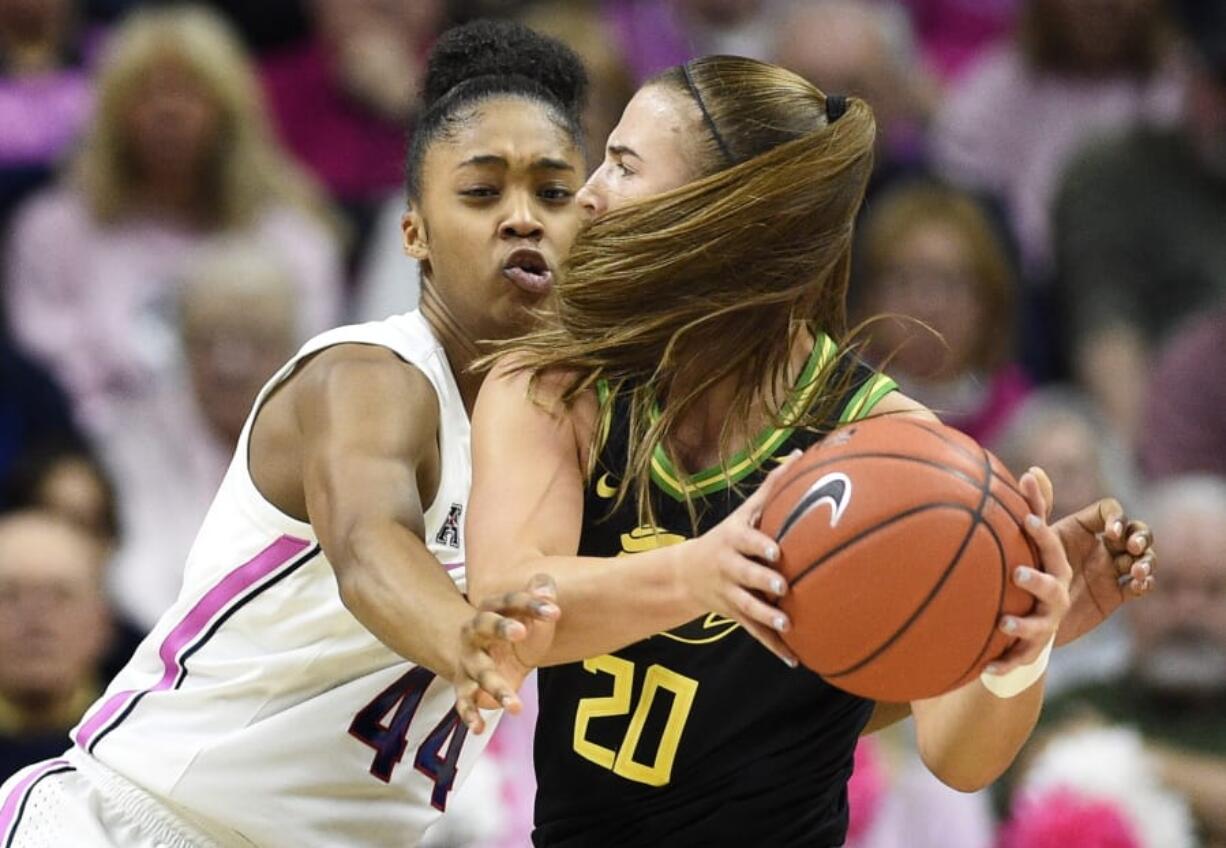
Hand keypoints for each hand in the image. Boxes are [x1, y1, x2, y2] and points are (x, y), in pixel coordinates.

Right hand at [454, 574, 559, 734]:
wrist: (473, 649)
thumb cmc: (512, 630)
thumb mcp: (527, 614)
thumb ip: (539, 598)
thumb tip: (547, 584)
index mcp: (491, 608)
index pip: (510, 601)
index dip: (531, 604)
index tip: (555, 611)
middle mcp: (475, 631)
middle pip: (485, 625)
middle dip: (501, 627)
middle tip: (521, 632)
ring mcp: (468, 660)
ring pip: (479, 671)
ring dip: (495, 687)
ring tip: (515, 705)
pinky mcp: (464, 686)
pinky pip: (463, 701)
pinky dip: (469, 715)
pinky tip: (479, 728)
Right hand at [675, 451, 800, 666]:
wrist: (688, 573)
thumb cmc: (729, 536)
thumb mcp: (745, 512)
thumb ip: (773, 487)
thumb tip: (802, 454)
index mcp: (734, 541)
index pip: (746, 542)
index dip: (759, 546)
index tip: (776, 551)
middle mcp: (729, 568)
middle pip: (745, 575)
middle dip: (762, 581)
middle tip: (783, 586)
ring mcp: (731, 594)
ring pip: (749, 608)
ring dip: (767, 617)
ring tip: (787, 624)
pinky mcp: (735, 616)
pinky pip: (755, 633)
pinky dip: (774, 647)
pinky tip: (795, 659)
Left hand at [984, 470, 1072, 674]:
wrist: (1032, 627)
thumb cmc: (1033, 573)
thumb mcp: (1033, 543)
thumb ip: (1034, 509)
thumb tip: (1031, 471)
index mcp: (1055, 569)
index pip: (1052, 548)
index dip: (1042, 535)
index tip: (1025, 520)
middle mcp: (1056, 597)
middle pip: (1054, 588)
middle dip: (1040, 581)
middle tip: (1018, 572)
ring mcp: (1045, 625)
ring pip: (1039, 627)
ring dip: (1023, 624)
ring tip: (1004, 622)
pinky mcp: (1030, 651)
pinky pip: (1018, 660)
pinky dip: (1003, 666)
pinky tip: (985, 670)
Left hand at [1036, 466, 1154, 646]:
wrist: (1029, 608)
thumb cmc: (1031, 565)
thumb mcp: (1036, 537)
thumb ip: (1036, 506)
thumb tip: (1031, 471)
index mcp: (1084, 527)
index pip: (1111, 511)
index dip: (1116, 517)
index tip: (1111, 531)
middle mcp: (1102, 545)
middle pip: (1137, 531)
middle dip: (1140, 536)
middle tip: (1132, 547)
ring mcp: (1112, 569)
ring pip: (1143, 558)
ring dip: (1146, 561)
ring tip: (1137, 571)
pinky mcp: (1116, 594)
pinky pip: (1139, 587)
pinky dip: (1144, 584)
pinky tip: (1139, 586)